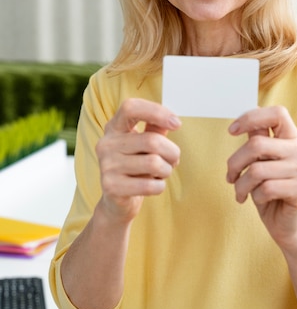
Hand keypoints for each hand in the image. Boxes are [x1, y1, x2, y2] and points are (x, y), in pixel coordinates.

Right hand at [96, 98, 180, 221]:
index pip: (131, 107)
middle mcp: (106, 143)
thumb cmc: (136, 167)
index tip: (177, 124)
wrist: (117, 201)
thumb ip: (156, 129)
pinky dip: (160, 186)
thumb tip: (171, 121)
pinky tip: (153, 186)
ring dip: (166, 170)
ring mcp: (106, 165)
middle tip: (173, 160)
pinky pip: (150, 185)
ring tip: (161, 173)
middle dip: (172, 152)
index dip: (156, 112)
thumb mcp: (145, 144)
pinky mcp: (111, 187)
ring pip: (154, 163)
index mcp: (114, 127)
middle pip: (152, 141)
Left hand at [226, 106, 296, 246]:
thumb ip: (258, 142)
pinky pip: (266, 188)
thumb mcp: (262, 163)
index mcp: (294, 139)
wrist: (289, 227)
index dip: (251, 117)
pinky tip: (257, 200)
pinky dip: (254, 196)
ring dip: (241, 184)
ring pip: (257, 169)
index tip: (232, 131)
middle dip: (234, 162)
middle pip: (256, 144)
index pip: (277, 113)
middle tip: (230, 176)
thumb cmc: (271, 192)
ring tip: (241, 192)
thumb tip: (245, 121)